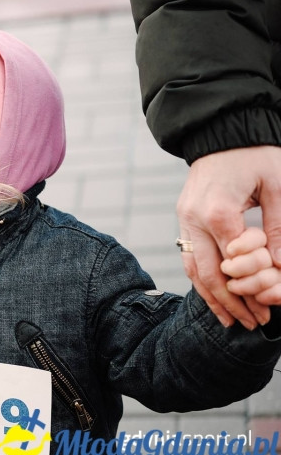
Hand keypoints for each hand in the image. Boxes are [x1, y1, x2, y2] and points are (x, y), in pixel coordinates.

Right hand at [177, 146, 280, 328]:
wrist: (223, 130)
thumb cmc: (256, 154)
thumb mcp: (278, 188)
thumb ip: (279, 229)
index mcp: (218, 212)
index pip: (235, 264)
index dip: (253, 290)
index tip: (269, 311)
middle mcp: (194, 218)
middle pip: (208, 273)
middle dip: (231, 303)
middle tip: (251, 325)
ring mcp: (184, 217)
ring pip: (192, 268)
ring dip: (212, 297)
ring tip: (230, 320)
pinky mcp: (183, 215)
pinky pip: (188, 255)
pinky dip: (200, 279)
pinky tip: (214, 294)